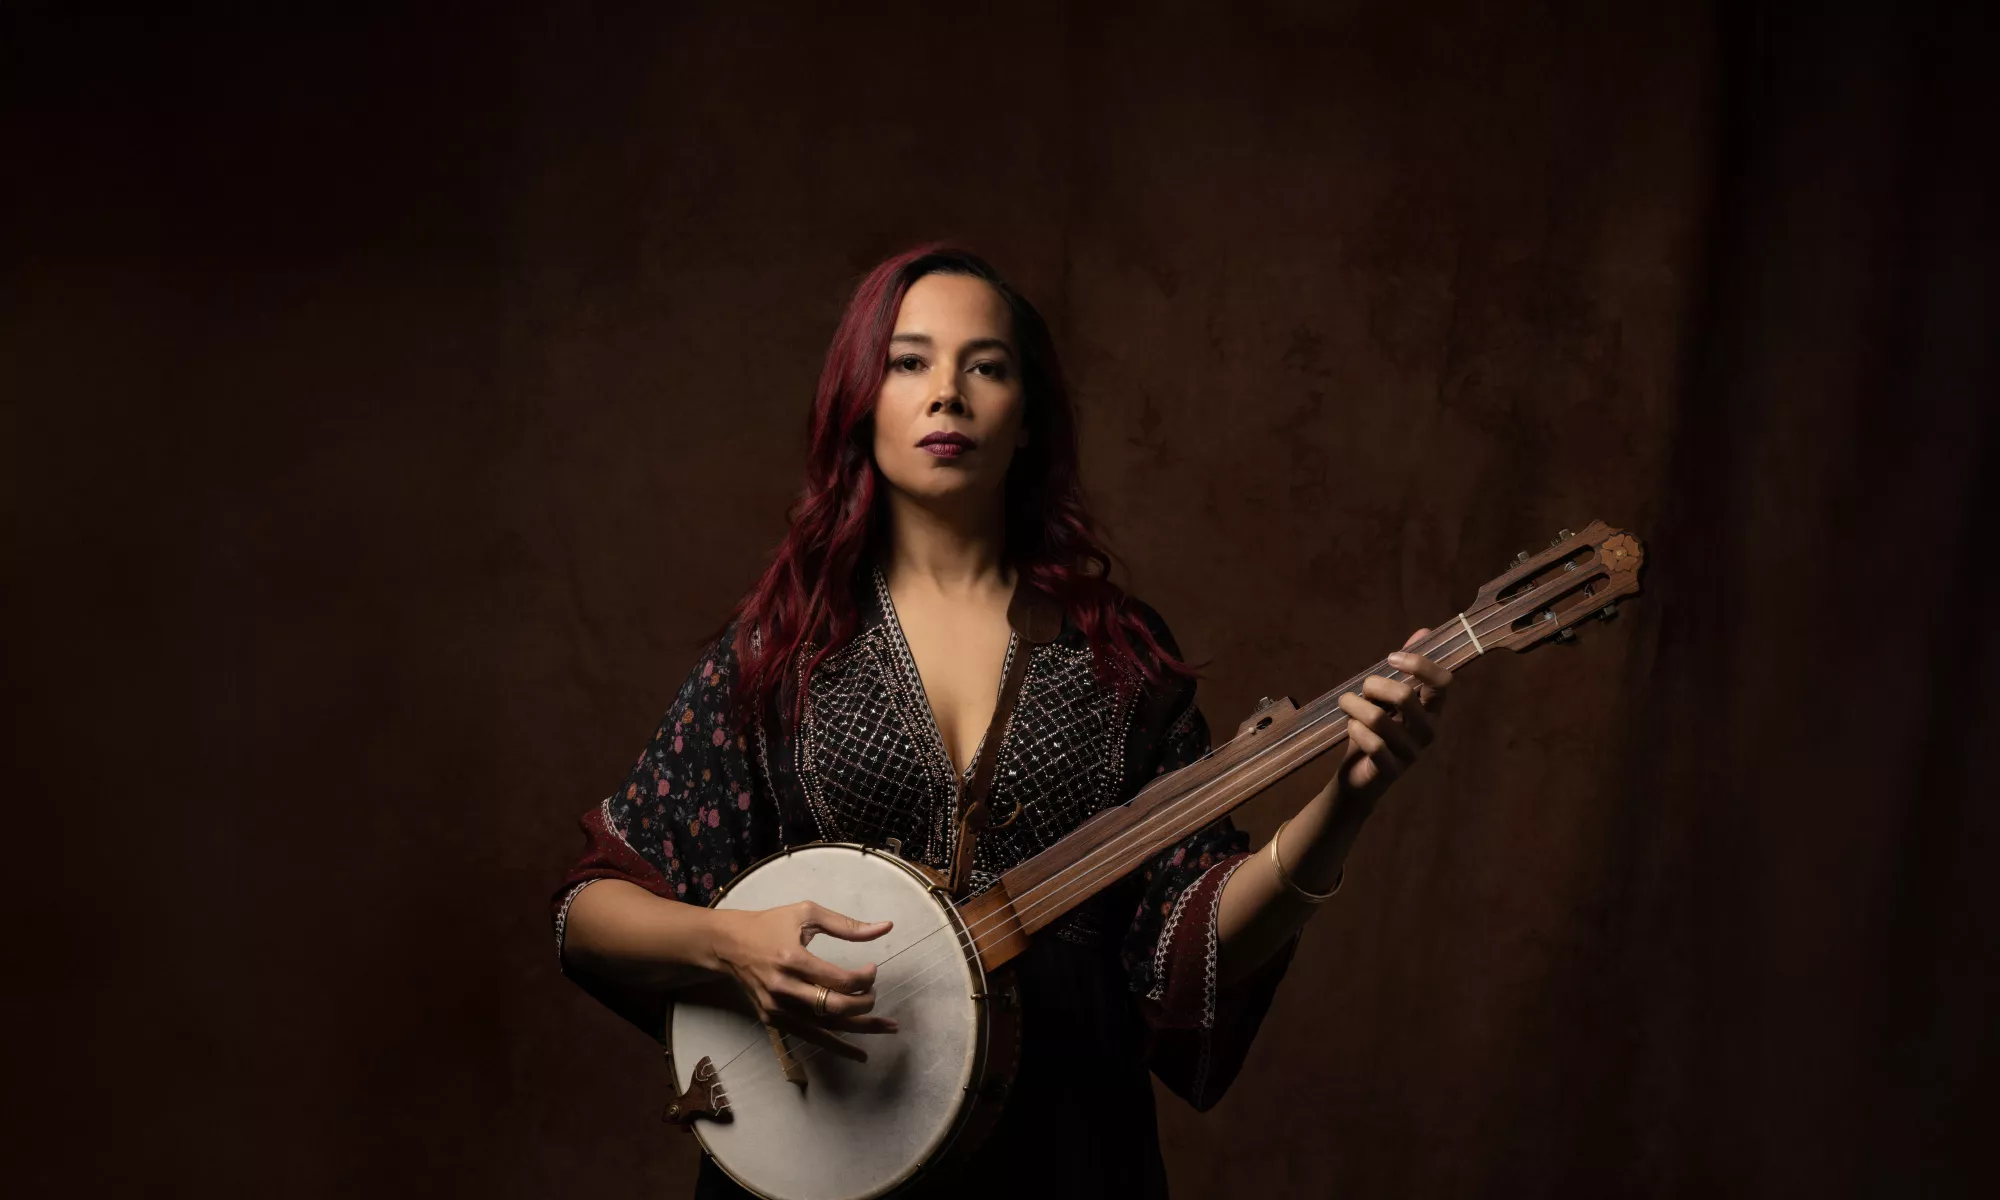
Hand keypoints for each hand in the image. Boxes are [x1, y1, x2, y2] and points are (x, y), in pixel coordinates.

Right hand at [711, 901, 897, 1061]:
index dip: (865, 978)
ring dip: (861, 1029)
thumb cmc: (770, 924)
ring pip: (826, 1028)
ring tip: (889, 1028)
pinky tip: (859, 1052)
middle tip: (875, 994)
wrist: (727, 944)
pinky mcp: (772, 1020)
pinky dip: (837, 1046)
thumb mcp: (806, 913)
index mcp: (792, 959)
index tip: (872, 969)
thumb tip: (886, 927)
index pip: (840, 980)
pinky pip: (810, 1037)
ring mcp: (777, 1008)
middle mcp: (784, 988)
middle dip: (865, 1003)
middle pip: (835, 1008)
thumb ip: (847, 924)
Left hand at [1333, 628, 1452, 806]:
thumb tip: (1425, 631)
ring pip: (1379, 719)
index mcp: (1432, 710)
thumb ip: (1405, 667)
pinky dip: (1355, 729)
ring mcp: (1412, 753)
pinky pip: (1372, 744)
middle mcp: (1428, 731)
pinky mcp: (1392, 770)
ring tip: (1345, 704)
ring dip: (1354, 705)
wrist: (1357, 777)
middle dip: (1374, 685)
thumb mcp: (1386, 697)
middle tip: (1359, 689)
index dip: (1419, 664)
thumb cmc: (1374, 732)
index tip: (1391, 658)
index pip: (1443, 682)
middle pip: (1405, 696)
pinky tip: (1350, 727)